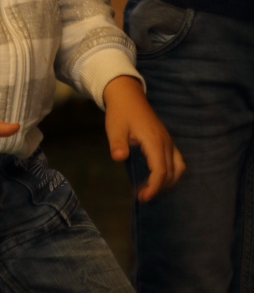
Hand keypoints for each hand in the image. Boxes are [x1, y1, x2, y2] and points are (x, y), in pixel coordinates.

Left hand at [103, 75, 184, 201]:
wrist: (128, 95)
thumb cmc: (120, 112)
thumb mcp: (114, 128)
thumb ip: (117, 143)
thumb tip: (118, 157)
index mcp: (154, 140)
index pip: (160, 170)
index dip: (154, 187)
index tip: (142, 197)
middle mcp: (165, 142)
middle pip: (171, 172)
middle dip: (159, 187)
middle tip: (142, 195)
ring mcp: (168, 140)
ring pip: (178, 167)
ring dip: (168, 181)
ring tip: (151, 188)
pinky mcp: (167, 140)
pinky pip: (176, 160)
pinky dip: (170, 172)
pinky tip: (156, 176)